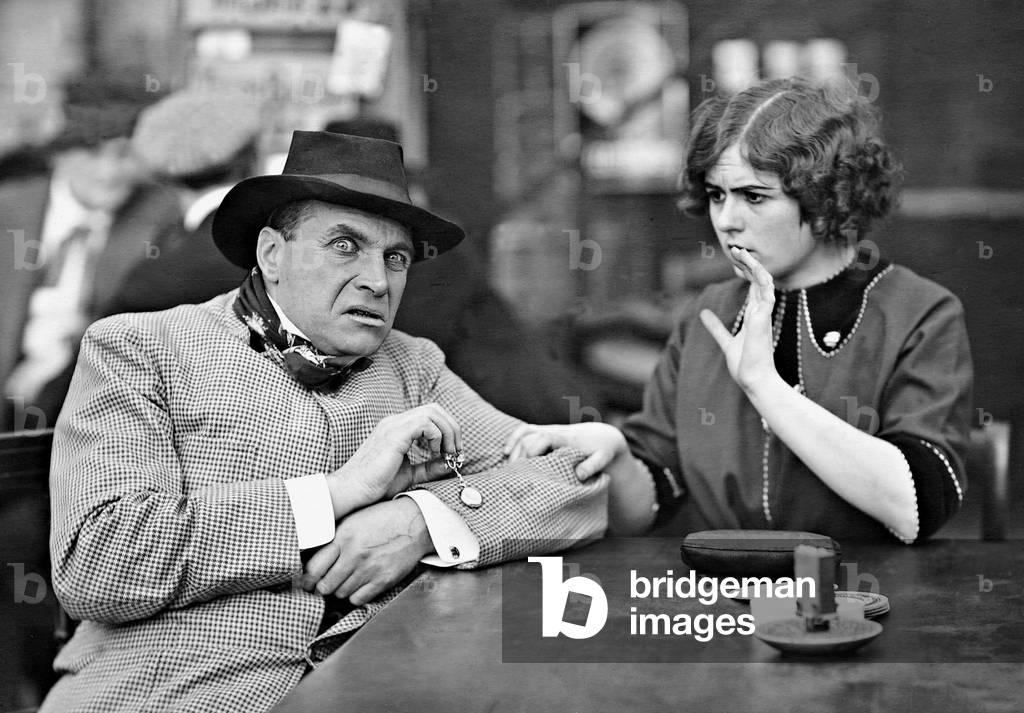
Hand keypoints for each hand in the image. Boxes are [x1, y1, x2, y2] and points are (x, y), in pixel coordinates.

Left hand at [301, 499, 431, 605]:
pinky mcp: (383, 580)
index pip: (314, 567)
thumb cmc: (383, 518)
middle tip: (325, 583)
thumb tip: (312, 555)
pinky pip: (358, 599)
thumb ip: (333, 537)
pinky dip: (355, 596)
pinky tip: (359, 585)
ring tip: (346, 580)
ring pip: (341, 593)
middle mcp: (354, 555)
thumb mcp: (353, 520)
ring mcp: (369, 569)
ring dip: (340, 589)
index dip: (307, 578)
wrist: (415, 523)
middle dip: (323, 586)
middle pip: (325, 585)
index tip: (308, 580)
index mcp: (343, 537)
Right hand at [329, 403, 461, 516]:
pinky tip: (434, 453)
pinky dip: (437, 436)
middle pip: (434, 408)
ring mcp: (394, 424)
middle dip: (451, 427)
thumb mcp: (410, 475)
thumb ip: (429, 467)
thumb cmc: (376, 485)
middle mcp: (395, 421)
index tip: (452, 453)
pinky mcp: (395, 433)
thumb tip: (450, 462)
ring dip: (447, 431)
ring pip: (432, 411)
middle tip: (455, 451)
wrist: (353, 490)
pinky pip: (425, 422)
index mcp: (397, 428)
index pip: (429, 415)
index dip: (447, 430)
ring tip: (447, 453)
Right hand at [503, 422, 627, 479]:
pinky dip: (513, 438)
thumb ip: (592, 466)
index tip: (529, 467)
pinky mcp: (544, 432)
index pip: (544, 438)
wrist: (602, 435)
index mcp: (566, 439)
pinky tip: (506, 452)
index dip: (533, 449)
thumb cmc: (602, 450)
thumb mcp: (603, 459)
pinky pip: (524, 430)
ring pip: (525, 432)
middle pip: (530, 437)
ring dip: (513, 447)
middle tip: (516, 475)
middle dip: (520, 455)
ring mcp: (548, 430)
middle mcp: (554, 431)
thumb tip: (579, 475)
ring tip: (509, 467)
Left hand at [700, 246, 777, 391]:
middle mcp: (761, 312)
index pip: (753, 287)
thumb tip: (704, 313)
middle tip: (737, 248)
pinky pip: (767, 294)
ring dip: (754, 266)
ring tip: (742, 252)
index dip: (746, 271)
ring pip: (764, 283)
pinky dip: (763, 280)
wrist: (754, 380)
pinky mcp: (764, 319)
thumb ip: (716, 327)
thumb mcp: (725, 340)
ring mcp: (764, 315)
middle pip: (758, 280)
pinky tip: (756, 268)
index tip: (736, 258)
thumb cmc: (745, 364)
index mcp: (754, 315)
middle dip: (749, 263)